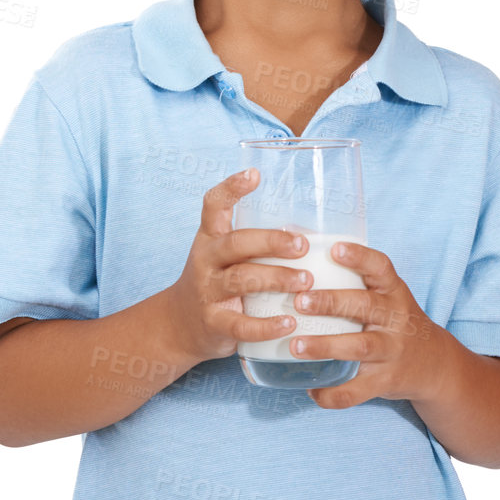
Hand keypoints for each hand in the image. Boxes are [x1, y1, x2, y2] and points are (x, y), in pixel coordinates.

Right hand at [163, 169, 305, 361]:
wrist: (180, 326)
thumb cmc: (219, 281)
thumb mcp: (227, 255)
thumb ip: (258, 242)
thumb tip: (319, 230)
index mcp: (211, 238)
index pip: (213, 205)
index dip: (231, 188)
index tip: (254, 174)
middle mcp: (206, 260)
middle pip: (236, 243)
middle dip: (271, 241)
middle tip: (303, 245)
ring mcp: (207, 291)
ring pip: (241, 280)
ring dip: (277, 279)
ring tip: (306, 281)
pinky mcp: (214, 323)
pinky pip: (240, 325)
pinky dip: (266, 325)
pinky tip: (289, 323)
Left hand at [284, 241, 450, 408]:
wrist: (434, 364)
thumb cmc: (397, 324)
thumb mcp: (389, 298)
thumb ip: (358, 284)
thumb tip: (301, 263)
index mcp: (394, 293)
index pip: (381, 268)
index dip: (360, 257)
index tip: (335, 249)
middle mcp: (396, 319)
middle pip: (366, 306)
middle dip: (332, 303)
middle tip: (300, 301)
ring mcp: (392, 351)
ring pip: (360, 347)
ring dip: (326, 346)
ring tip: (295, 346)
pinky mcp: (387, 380)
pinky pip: (358, 390)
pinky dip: (333, 394)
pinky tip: (312, 390)